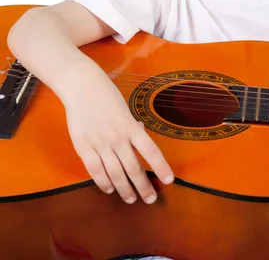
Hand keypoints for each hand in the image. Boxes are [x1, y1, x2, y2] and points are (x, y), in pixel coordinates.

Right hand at [59, 62, 173, 203]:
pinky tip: (109, 189)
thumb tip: (140, 142)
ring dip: (125, 189)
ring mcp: (100, 143)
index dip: (161, 167)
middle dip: (143, 186)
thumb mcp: (125, 109)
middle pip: (133, 168)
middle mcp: (117, 137)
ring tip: (131, 199)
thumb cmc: (106, 95)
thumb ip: (131, 127)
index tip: (169, 180)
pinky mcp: (84, 146)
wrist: (82, 86)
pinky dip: (103, 182)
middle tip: (150, 199)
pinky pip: (95, 170)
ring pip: (115, 173)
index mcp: (130, 126)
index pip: (150, 150)